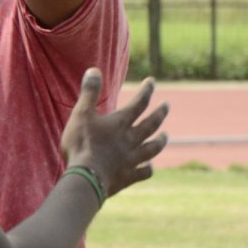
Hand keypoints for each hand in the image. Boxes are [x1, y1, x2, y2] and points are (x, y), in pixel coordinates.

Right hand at [59, 69, 168, 200]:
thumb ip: (89, 93)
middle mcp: (131, 139)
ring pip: (152, 148)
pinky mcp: (128, 176)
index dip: (147, 91)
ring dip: (160, 141)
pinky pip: (144, 172)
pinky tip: (149, 166)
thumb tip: (94, 70)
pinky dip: (148, 168)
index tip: (152, 82)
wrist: (86, 177)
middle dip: (160, 113)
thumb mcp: (81, 114)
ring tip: (165, 135)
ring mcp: (132, 159)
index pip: (139, 103)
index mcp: (120, 123)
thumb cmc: (82, 144)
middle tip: (166, 105)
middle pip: (151, 124)